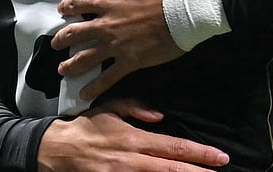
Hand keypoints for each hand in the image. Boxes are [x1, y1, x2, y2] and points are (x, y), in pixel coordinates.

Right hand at [39, 98, 228, 171]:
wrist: (53, 149)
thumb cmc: (86, 127)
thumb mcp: (110, 108)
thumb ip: (137, 108)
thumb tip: (160, 116)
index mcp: (133, 138)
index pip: (173, 147)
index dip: (199, 153)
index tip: (219, 157)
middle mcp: (130, 159)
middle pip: (171, 169)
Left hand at [53, 0, 229, 100]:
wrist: (192, 6)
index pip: (78, 3)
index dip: (67, 7)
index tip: (62, 11)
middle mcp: (107, 23)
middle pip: (75, 33)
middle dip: (62, 39)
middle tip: (56, 44)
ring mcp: (118, 44)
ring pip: (86, 57)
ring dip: (72, 65)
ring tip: (63, 70)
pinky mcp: (132, 60)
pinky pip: (108, 77)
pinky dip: (95, 87)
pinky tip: (84, 94)